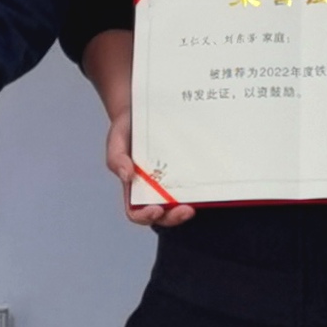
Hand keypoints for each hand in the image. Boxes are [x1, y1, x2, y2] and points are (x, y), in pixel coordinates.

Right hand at [105, 109, 193, 228]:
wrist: (142, 109)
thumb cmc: (127, 128)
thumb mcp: (116, 139)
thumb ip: (116, 158)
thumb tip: (126, 176)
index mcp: (134, 188)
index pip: (138, 212)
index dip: (146, 216)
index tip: (156, 209)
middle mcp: (154, 189)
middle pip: (164, 214)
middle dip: (174, 217)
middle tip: (187, 210)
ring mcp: (171, 180)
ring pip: (181, 202)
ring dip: (191, 205)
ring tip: (200, 198)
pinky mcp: (185, 169)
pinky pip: (194, 181)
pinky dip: (201, 185)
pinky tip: (210, 177)